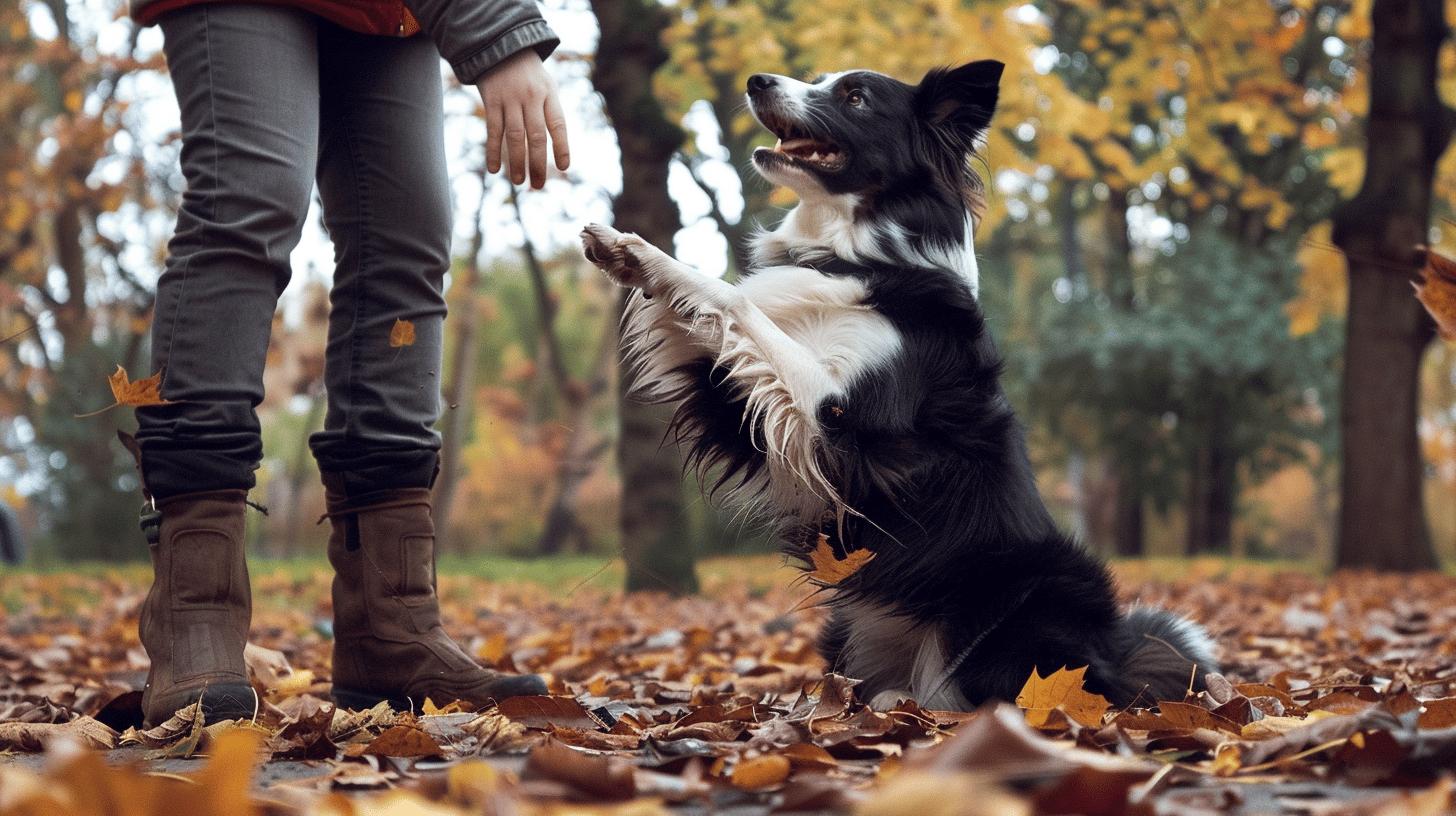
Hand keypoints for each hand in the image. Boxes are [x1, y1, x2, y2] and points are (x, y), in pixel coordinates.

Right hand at [475, 49, 569, 188]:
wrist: (500, 46)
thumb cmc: (529, 74)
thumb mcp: (547, 85)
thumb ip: (550, 112)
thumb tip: (554, 149)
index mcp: (549, 94)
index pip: (558, 124)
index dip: (561, 147)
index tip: (564, 168)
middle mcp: (531, 97)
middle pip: (536, 136)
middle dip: (538, 163)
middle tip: (538, 185)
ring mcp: (510, 99)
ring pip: (514, 136)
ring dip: (517, 162)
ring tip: (519, 182)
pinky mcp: (491, 101)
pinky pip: (493, 130)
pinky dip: (493, 151)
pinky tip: (495, 169)